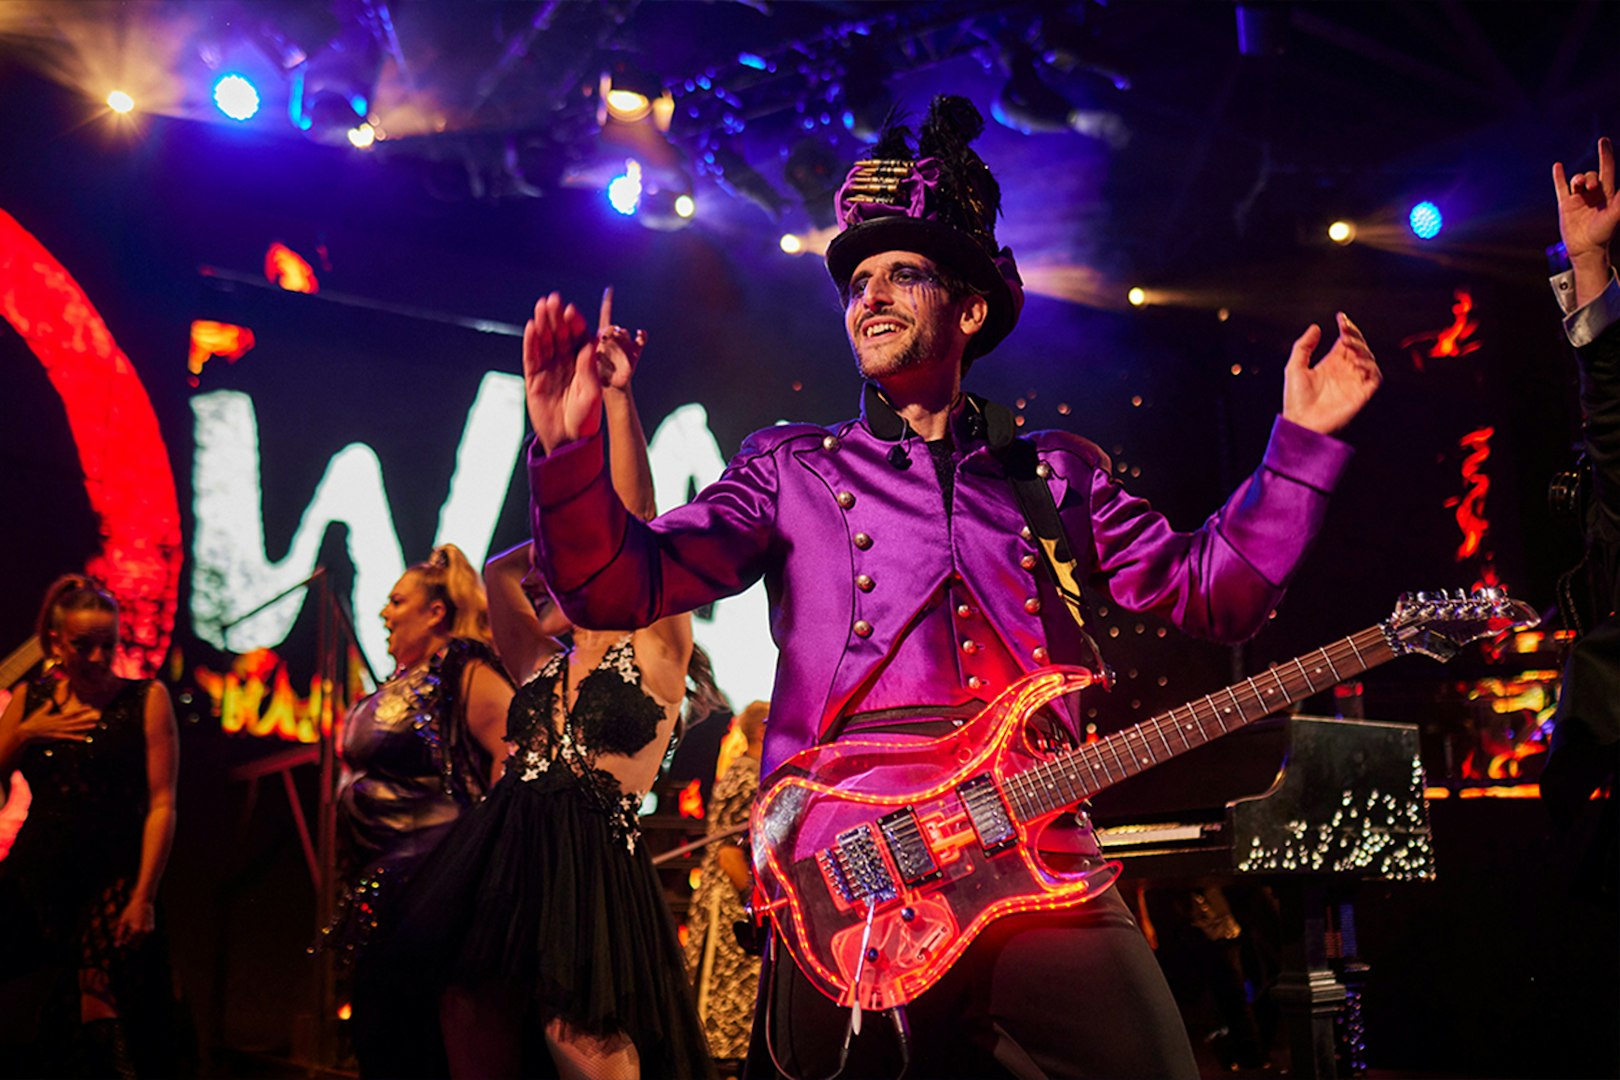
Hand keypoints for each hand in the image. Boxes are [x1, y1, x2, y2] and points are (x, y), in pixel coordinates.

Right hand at [18, 697, 98, 744]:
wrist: (26, 732)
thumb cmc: (32, 722)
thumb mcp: (39, 712)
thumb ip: (46, 706)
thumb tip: (50, 701)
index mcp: (57, 717)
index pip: (72, 713)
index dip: (81, 710)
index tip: (89, 707)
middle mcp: (60, 723)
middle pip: (76, 721)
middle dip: (86, 719)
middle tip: (97, 717)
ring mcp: (59, 731)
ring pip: (74, 729)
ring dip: (84, 727)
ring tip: (93, 726)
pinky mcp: (56, 737)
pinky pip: (68, 738)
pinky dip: (76, 738)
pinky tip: (83, 738)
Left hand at [113, 896, 155, 947]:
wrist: (144, 901)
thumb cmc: (131, 910)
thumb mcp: (123, 921)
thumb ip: (119, 934)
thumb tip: (116, 946)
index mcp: (137, 930)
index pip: (127, 943)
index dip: (121, 942)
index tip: (118, 940)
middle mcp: (145, 932)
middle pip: (135, 945)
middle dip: (128, 944)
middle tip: (123, 938)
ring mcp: (149, 930)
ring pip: (140, 942)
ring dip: (134, 940)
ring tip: (129, 931)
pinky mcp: (152, 928)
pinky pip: (144, 937)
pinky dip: (139, 936)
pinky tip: (135, 928)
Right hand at [523, 293, 599, 452]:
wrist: (568, 441)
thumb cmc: (586, 419)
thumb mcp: (591, 393)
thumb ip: (589, 368)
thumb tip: (589, 343)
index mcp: (583, 363)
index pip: (578, 337)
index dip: (574, 323)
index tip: (570, 309)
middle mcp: (566, 363)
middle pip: (560, 335)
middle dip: (556, 317)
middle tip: (552, 300)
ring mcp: (549, 369)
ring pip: (545, 342)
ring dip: (542, 324)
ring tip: (540, 307)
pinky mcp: (534, 379)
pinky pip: (532, 357)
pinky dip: (531, 342)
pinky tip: (531, 327)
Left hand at [594, 287, 647, 392]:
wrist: (609, 390)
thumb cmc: (593, 380)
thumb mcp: (586, 369)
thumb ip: (588, 355)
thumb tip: (592, 344)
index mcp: (594, 339)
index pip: (599, 319)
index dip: (606, 303)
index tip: (610, 289)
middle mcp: (609, 338)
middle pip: (610, 327)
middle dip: (611, 329)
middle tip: (610, 332)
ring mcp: (622, 344)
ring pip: (624, 332)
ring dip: (622, 333)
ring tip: (619, 336)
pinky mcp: (635, 351)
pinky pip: (641, 339)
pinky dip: (641, 335)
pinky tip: (640, 333)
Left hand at [1281, 313, 1381, 435]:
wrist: (1300, 423)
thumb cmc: (1296, 400)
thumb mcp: (1295, 367)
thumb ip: (1304, 346)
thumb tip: (1316, 327)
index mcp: (1331, 364)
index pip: (1345, 341)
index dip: (1346, 328)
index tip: (1340, 317)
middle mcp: (1345, 371)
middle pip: (1358, 346)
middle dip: (1354, 335)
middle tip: (1345, 329)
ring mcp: (1354, 382)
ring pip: (1369, 358)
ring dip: (1361, 348)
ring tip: (1348, 343)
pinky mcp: (1362, 394)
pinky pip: (1375, 377)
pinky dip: (1370, 366)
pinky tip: (1357, 361)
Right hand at [1552, 136, 1616, 265]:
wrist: (1587, 249)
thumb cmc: (1604, 233)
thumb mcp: (1615, 214)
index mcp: (1607, 193)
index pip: (1607, 169)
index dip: (1606, 154)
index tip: (1603, 140)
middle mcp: (1593, 194)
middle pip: (1590, 175)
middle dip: (1589, 176)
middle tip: (1591, 187)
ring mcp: (1578, 199)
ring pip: (1576, 181)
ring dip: (1576, 179)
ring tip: (1578, 188)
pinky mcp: (1565, 205)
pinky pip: (1560, 188)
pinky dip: (1559, 177)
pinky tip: (1558, 166)